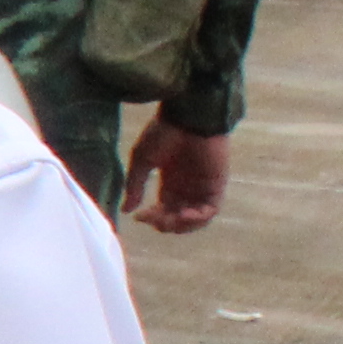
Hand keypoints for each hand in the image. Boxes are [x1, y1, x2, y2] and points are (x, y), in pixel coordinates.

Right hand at [121, 118, 227, 232]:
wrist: (189, 117)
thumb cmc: (164, 133)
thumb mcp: (142, 161)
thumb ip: (135, 186)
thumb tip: (126, 210)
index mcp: (170, 184)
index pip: (163, 211)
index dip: (151, 218)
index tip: (138, 217)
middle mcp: (187, 189)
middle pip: (178, 219)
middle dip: (165, 224)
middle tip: (155, 219)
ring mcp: (202, 188)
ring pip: (196, 220)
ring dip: (182, 226)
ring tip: (171, 220)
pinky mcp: (216, 185)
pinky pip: (210, 210)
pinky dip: (198, 218)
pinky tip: (184, 214)